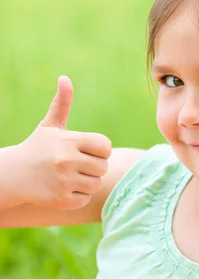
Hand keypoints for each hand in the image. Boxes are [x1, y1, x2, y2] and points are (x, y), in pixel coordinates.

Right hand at [15, 76, 111, 209]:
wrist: (13, 175)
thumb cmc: (37, 148)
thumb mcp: (50, 126)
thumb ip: (62, 104)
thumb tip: (65, 79)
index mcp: (68, 141)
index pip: (105, 147)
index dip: (100, 150)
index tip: (87, 151)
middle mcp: (66, 160)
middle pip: (103, 167)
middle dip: (94, 167)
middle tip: (77, 165)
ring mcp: (64, 181)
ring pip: (96, 184)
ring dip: (87, 182)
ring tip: (71, 176)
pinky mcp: (61, 199)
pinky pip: (85, 199)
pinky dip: (77, 196)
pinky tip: (63, 188)